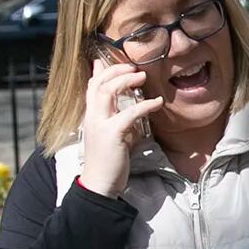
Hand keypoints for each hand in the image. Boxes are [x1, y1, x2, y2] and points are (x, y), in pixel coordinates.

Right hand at [77, 58, 165, 197]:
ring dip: (126, 81)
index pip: (92, 86)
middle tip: (134, 68)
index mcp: (91, 116)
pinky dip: (145, 105)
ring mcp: (100, 124)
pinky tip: (157, 102)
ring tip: (142, 76)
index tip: (120, 64)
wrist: (100, 184)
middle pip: (99, 83)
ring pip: (108, 91)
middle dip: (116, 70)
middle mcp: (92, 117)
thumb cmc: (109, 162)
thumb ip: (120, 120)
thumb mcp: (114, 136)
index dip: (104, 71)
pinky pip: (129, 113)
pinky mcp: (112, 134)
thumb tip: (132, 109)